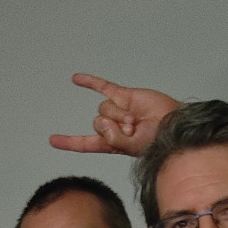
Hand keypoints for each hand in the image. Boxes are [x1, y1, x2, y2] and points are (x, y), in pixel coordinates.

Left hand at [49, 73, 179, 155]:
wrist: (174, 125)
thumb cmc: (158, 141)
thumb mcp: (132, 148)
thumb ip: (113, 140)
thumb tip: (103, 123)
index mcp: (112, 143)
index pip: (86, 143)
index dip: (69, 142)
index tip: (53, 140)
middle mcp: (112, 127)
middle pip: (97, 123)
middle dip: (114, 126)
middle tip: (132, 130)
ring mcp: (118, 110)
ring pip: (104, 108)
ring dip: (119, 115)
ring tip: (136, 121)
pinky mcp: (124, 95)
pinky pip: (103, 87)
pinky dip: (89, 82)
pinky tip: (75, 79)